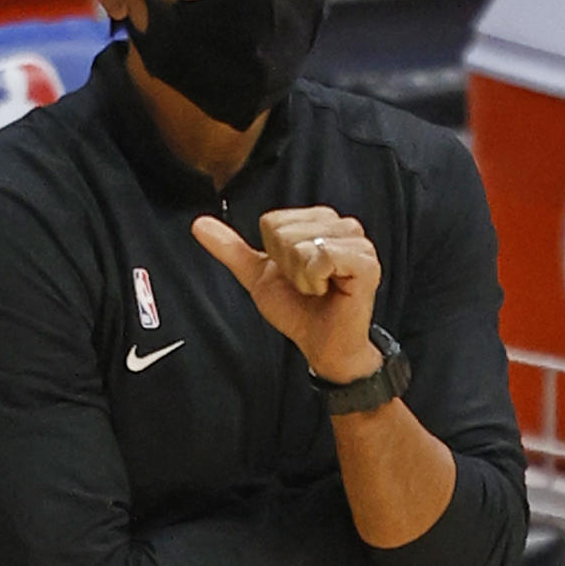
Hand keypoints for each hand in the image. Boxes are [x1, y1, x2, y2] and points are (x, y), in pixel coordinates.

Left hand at [192, 207, 381, 381]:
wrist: (322, 344)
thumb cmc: (298, 309)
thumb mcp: (258, 276)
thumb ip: (231, 249)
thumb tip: (198, 224)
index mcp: (317, 221)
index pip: (271, 222)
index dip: (273, 255)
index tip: (292, 275)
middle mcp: (341, 224)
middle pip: (284, 232)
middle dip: (287, 267)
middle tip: (307, 286)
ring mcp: (357, 241)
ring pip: (302, 245)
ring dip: (302, 277)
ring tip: (318, 289)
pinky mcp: (366, 261)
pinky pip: (322, 257)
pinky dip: (316, 280)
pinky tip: (330, 291)